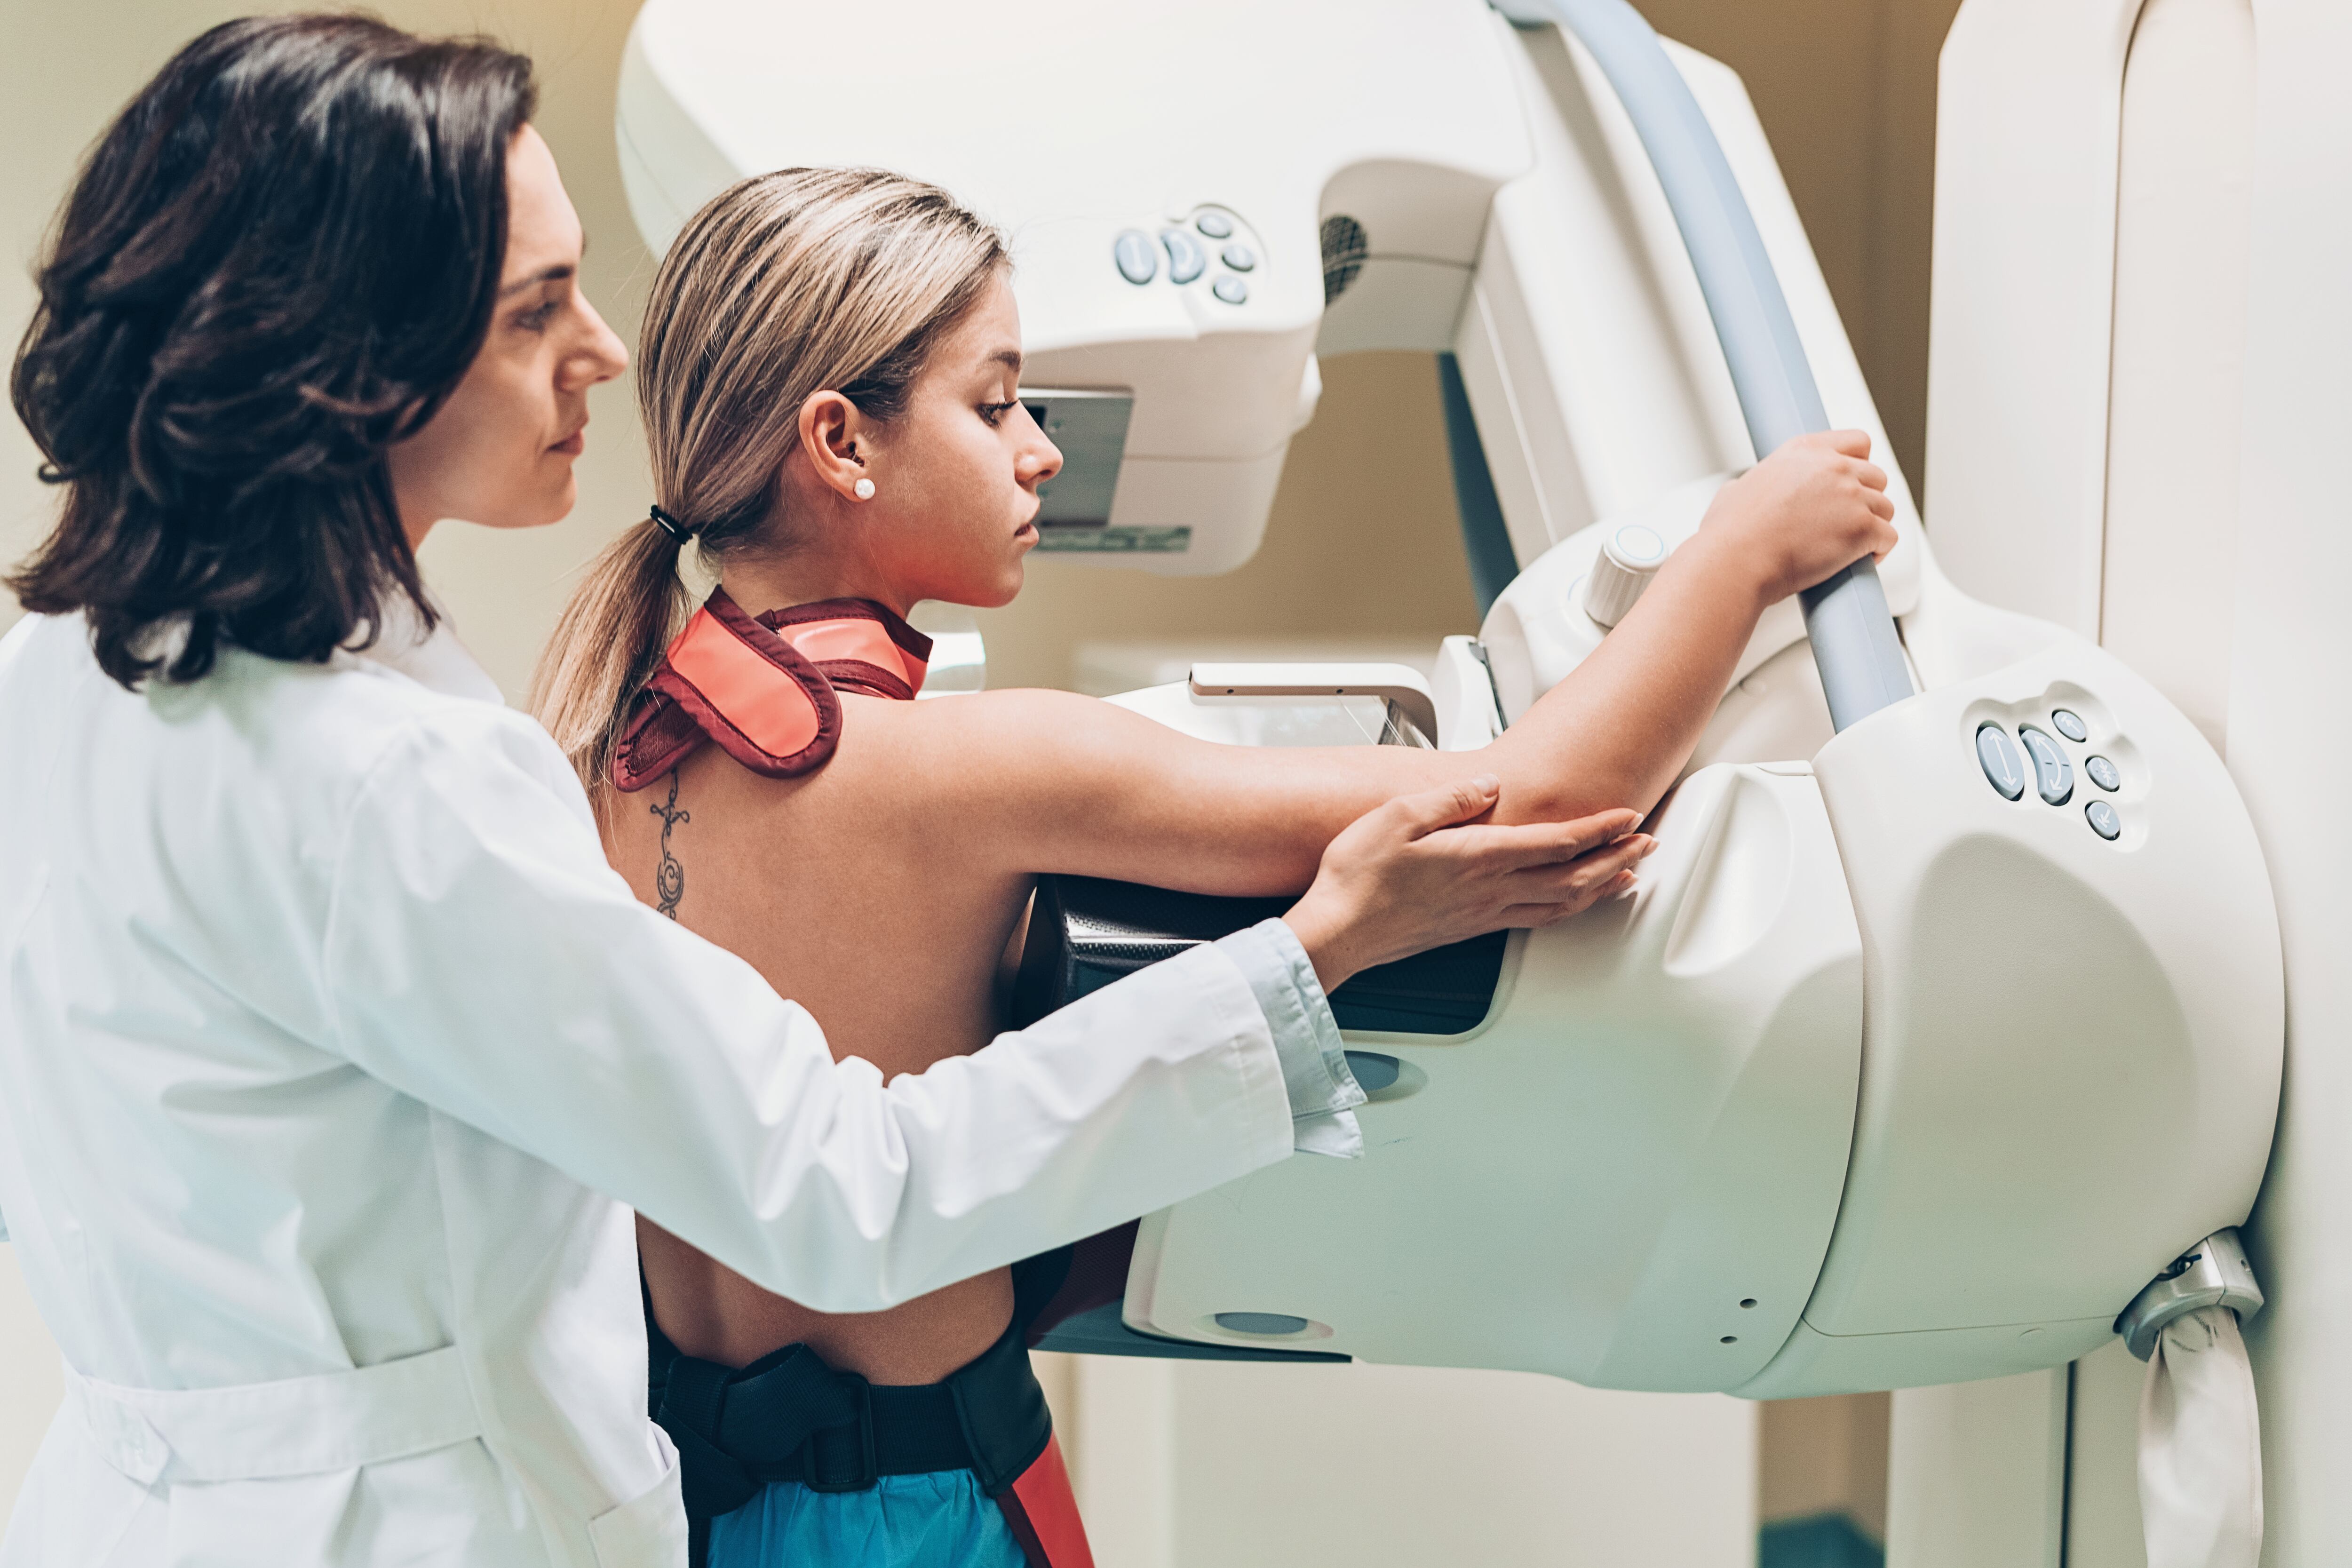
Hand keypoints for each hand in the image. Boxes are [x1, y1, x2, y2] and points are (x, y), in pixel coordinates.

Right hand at [1282, 777, 1655, 993]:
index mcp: (1480, 858)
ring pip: (1562, 904)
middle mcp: (1491, 891)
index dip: (1601, 828)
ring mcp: (1484, 915)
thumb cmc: (1359, 878)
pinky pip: (1538, 919)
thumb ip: (1451, 799)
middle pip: (1574, 876)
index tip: (1629, 815)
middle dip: (1617, 858)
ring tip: (1628, 874)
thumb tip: (1492, 787)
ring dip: (1602, 887)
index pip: (1559, 842)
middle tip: (1648, 843)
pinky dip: (1569, 908)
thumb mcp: (1398, 817)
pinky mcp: (1471, 930)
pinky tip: (1573, 903)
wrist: (1337, 934)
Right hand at [1697, 429, 1897, 605]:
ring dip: (1873, 526)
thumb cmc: (1732, 533)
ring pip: (1885, 508)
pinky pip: (1889, 537)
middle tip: (1846, 522)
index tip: (1852, 482)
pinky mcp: (1862, 528)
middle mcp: (1833, 467)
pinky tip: (1861, 559)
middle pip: (1875, 477)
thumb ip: (1758, 481)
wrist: (1737, 560)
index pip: (1857, 442)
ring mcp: (1851, 496)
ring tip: (1852, 546)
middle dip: (1865, 499)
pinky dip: (1879, 550)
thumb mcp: (1738, 488)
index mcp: (1805, 451)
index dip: (1858, 463)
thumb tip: (1751, 490)